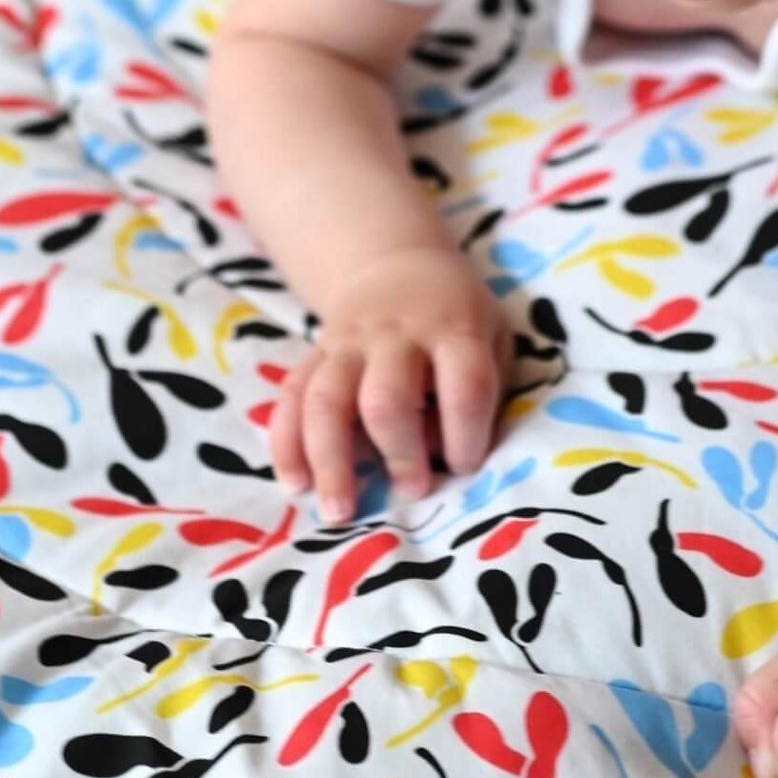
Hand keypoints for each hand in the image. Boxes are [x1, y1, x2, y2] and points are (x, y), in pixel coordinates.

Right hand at [267, 245, 510, 523]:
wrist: (399, 265)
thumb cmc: (457, 317)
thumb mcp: (491, 338)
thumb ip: (483, 391)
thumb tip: (441, 452)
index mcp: (453, 328)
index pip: (465, 387)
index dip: (467, 436)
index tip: (465, 467)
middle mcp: (396, 333)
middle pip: (386, 399)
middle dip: (399, 454)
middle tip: (414, 491)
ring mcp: (348, 341)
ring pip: (325, 401)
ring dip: (330, 462)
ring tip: (340, 512)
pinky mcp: (315, 352)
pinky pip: (291, 397)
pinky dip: (286, 444)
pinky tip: (295, 483)